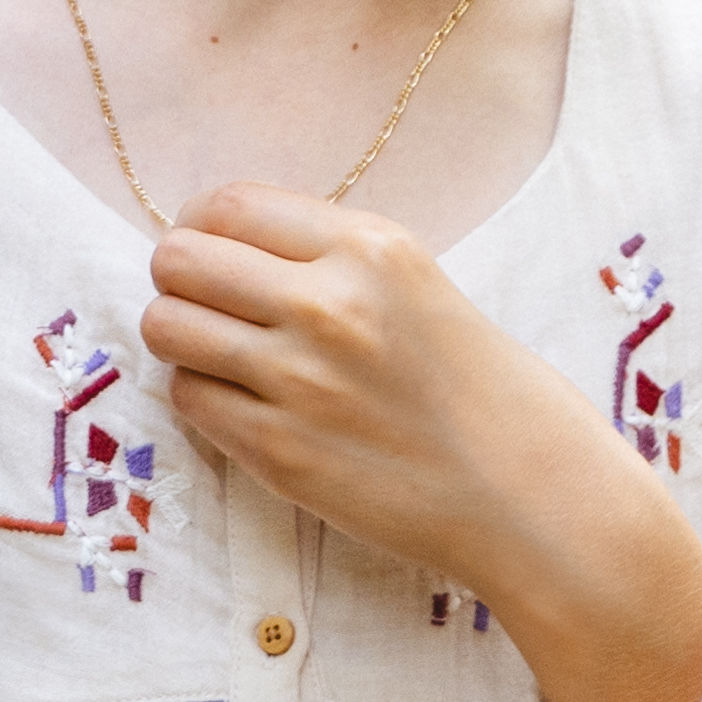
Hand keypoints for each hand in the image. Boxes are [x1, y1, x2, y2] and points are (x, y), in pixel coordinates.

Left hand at [147, 191, 701, 701]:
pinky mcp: (279, 451)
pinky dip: (204, 401)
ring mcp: (298, 380)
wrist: (536, 498)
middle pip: (177, 259)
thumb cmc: (489, 394)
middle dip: (181, 281)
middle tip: (211, 308)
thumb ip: (331, 261)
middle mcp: (328, 304)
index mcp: (371, 249)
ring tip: (226, 360)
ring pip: (165, 327)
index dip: (203, 226)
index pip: (228, 203)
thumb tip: (228, 245)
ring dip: (183, 341)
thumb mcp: (420, 288)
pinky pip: (188, 399)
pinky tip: (250, 409)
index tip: (214, 250)